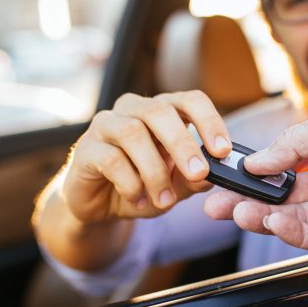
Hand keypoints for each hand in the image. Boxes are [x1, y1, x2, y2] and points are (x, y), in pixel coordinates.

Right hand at [61, 90, 231, 221]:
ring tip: (166, 201)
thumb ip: (194, 178)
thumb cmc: (142, 185)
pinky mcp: (85, 149)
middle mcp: (132, 109)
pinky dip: (131, 184)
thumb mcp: (175, 185)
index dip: (209, 121)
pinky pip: (111, 159)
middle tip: (199, 173)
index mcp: (161, 111)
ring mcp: (105, 125)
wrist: (100, 206)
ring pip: (133, 133)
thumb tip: (214, 173)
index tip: (222, 151)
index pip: (189, 100)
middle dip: (183, 143)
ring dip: (155, 171)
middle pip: (159, 111)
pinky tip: (139, 200)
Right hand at [203, 98, 307, 254]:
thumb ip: (296, 144)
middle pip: (282, 200)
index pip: (279, 170)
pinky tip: (278, 223)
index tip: (222, 180)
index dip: (251, 177)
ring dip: (267, 219)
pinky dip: (297, 234)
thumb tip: (257, 160)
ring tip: (244, 214)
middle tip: (219, 206)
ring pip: (297, 222)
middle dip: (248, 203)